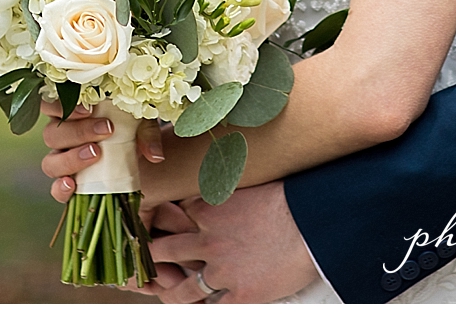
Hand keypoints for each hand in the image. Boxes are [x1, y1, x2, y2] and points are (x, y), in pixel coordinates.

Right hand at [40, 101, 165, 202]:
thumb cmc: (129, 129)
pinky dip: (60, 188)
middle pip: (51, 134)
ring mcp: (61, 162)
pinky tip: (72, 184)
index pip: (50, 106)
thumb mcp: (140, 124)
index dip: (61, 106)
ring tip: (96, 154)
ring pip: (50, 162)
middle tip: (106, 130)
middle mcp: (60, 138)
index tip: (89, 108)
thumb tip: (155, 155)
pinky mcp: (67, 185)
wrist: (134, 154)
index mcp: (69, 115)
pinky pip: (55, 190)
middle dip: (78, 132)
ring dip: (71, 158)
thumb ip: (146, 133)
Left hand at [141, 182, 321, 303]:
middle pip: (166, 250)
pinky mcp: (240, 295)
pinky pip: (213, 307)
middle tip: (141, 261)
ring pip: (183, 288)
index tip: (151, 221)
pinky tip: (200, 306)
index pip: (171, 214)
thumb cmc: (289, 195)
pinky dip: (205, 307)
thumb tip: (218, 156)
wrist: (314, 222)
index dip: (160, 219)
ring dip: (170, 291)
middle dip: (151, 255)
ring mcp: (222, 271)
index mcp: (207, 209)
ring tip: (163, 291)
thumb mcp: (249, 178)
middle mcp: (208, 241)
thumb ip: (226, 180)